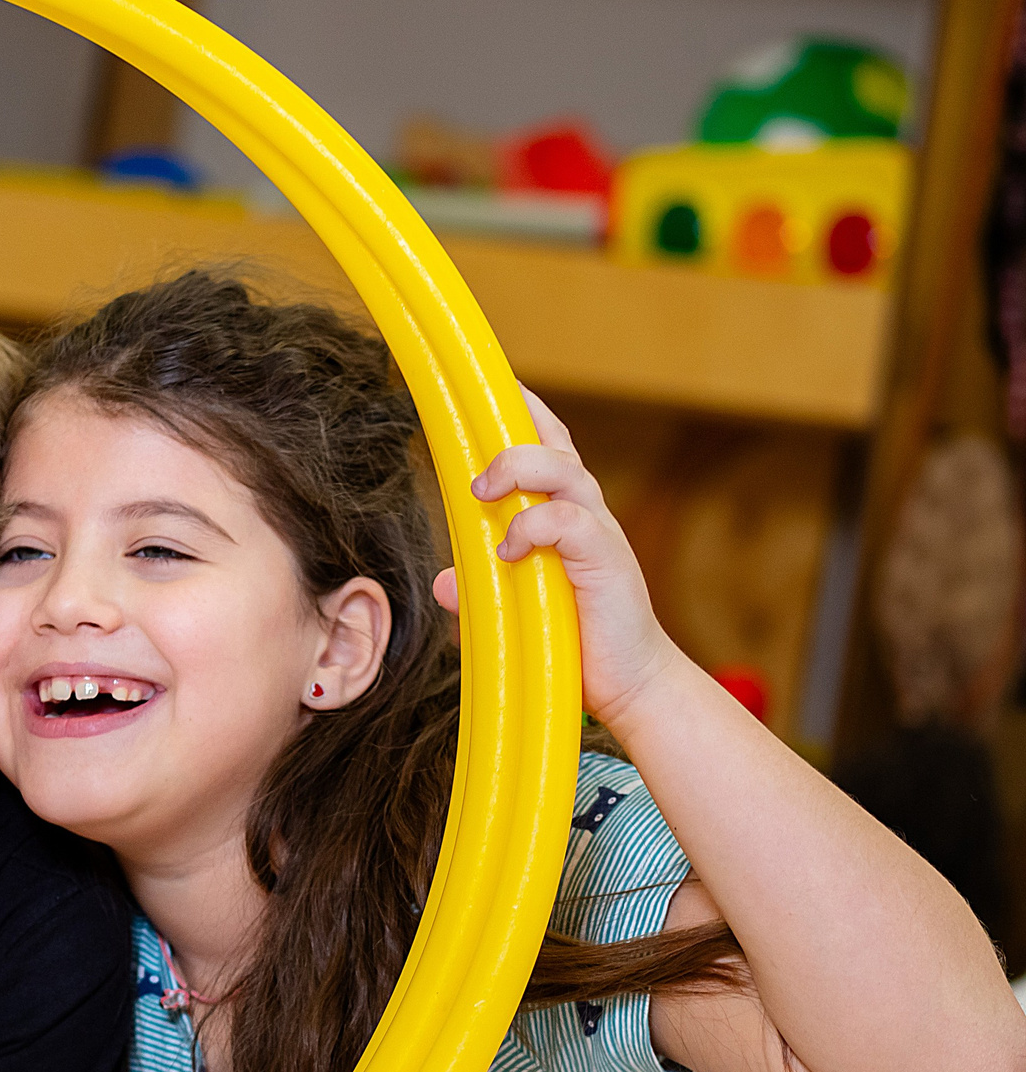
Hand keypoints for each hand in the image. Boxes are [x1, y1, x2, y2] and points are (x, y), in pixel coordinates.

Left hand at [442, 388, 681, 729]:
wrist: (629, 684)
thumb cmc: (574, 643)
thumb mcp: (515, 612)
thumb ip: (479, 591)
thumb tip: (443, 582)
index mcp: (563, 514)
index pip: (545, 445)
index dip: (521, 411)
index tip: (487, 386)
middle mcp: (583, 511)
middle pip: (553, 443)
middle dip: (512, 429)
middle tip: (469, 460)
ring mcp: (598, 531)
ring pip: (563, 469)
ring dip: (516, 470)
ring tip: (482, 495)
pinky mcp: (606, 559)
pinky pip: (568, 522)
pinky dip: (532, 528)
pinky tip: (509, 552)